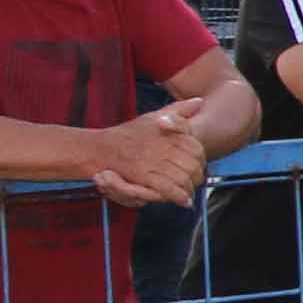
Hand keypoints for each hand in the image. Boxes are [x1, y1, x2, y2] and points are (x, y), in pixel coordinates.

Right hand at [90, 104, 207, 206]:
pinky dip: (178, 196)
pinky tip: (184, 201)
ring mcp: (154, 161)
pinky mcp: (144, 175)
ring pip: (182, 178)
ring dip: (189, 189)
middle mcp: (164, 146)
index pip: (196, 148)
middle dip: (197, 176)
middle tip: (197, 182)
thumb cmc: (128, 134)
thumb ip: (178, 110)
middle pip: (193, 165)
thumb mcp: (153, 117)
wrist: (101, 148)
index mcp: (169, 133)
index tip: (200, 165)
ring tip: (191, 193)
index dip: (201, 159)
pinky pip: (167, 188)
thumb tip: (199, 101)